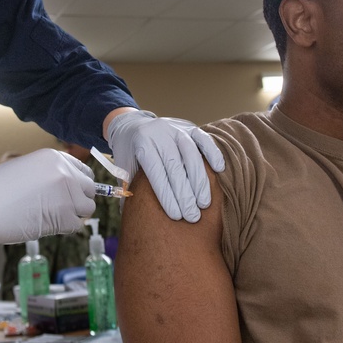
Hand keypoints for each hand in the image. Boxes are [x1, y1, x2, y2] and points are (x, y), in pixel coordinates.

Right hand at [0, 149, 95, 250]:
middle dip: (77, 201)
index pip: (84, 171)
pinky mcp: (63, 216)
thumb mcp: (28, 169)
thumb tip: (71, 188)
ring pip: (86, 209)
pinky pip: (75, 226)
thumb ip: (52, 174)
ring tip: (49, 216)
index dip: (77, 185)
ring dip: (72, 215)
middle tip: (57, 208)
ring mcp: (66, 194)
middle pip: (90, 190)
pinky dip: (63, 228)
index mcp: (56, 158)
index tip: (68, 194)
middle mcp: (65, 172)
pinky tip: (44, 224)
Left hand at [107, 110, 224, 221]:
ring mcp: (176, 128)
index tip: (177, 216)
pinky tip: (219, 171)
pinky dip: (213, 153)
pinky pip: (204, 139)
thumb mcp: (123, 168)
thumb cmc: (129, 153)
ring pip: (192, 154)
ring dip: (200, 181)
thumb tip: (133, 218)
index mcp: (142, 143)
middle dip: (185, 194)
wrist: (132, 124)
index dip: (167, 195)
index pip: (157, 172)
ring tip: (204, 203)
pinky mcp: (189, 126)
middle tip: (193, 216)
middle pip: (175, 166)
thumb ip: (128, 189)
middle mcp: (160, 134)